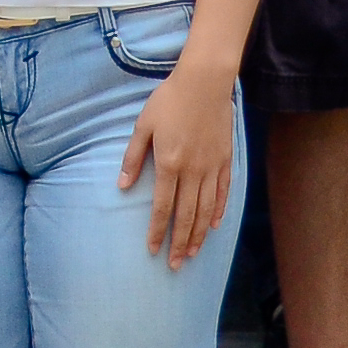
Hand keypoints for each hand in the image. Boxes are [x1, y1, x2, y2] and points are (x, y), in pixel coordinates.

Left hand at [117, 60, 238, 267]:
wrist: (204, 82)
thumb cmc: (169, 101)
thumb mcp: (143, 126)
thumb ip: (133, 158)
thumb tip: (123, 186)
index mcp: (169, 164)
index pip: (163, 208)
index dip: (158, 232)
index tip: (153, 250)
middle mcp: (192, 171)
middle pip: (186, 216)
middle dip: (179, 243)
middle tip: (175, 265)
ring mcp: (211, 167)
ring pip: (206, 210)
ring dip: (199, 234)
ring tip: (193, 253)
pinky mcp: (224, 160)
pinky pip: (223, 192)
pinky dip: (218, 211)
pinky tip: (214, 226)